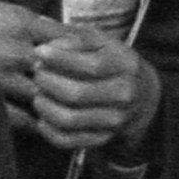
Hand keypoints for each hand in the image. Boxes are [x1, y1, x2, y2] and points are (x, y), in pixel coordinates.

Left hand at [26, 22, 159, 150]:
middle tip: (37, 73)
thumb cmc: (113, 62)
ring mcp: (115, 119)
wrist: (142, 96)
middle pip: (77, 94)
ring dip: (45, 107)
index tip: (40, 52)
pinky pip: (67, 140)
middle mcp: (124, 94)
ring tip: (38, 94)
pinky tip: (43, 117)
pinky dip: (48, 130)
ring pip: (69, 119)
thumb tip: (45, 37)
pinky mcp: (102, 138)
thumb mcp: (102, 42)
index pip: (91, 66)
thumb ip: (75, 37)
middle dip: (48, 83)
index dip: (60, 59)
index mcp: (125, 66)